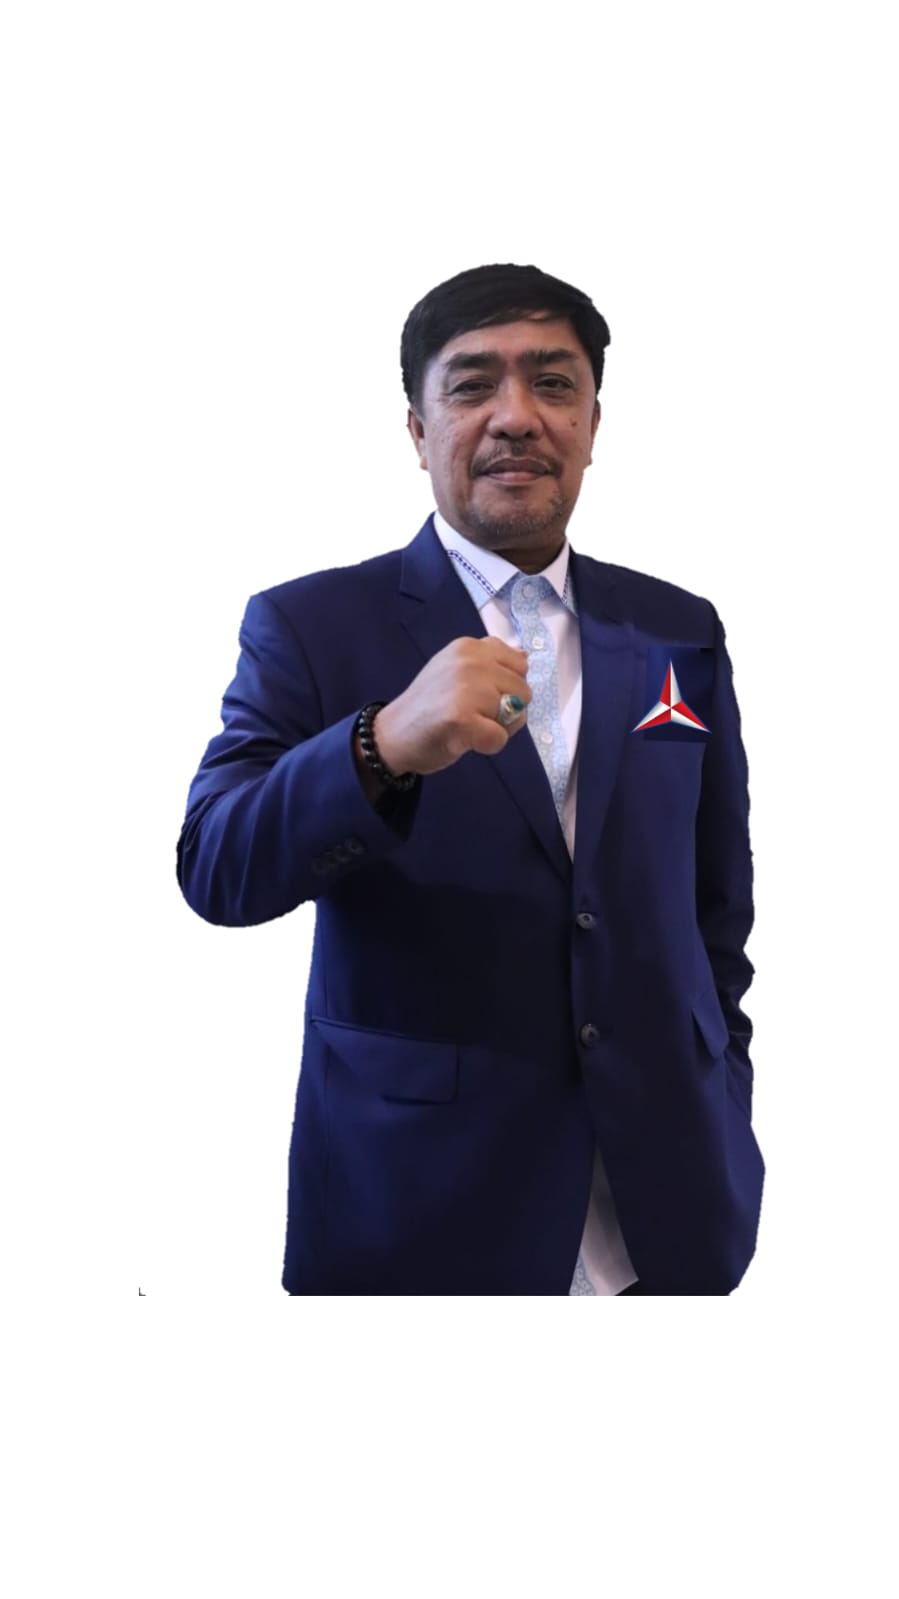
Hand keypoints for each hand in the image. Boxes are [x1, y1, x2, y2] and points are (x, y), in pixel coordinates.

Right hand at [373, 636, 532, 776]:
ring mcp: (466, 689)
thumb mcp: (456, 670)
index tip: (482, 696)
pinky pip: (499, 737)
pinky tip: (466, 740)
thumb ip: (490, 662)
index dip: (508, 687)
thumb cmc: (428, 705)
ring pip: (516, 714)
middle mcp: (469, 661)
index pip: (520, 665)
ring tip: (469, 727)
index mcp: (469, 647)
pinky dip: (488, 746)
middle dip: (507, 709)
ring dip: (498, 728)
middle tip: (475, 716)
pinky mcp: (462, 718)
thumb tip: (525, 656)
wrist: (392, 734)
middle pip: (523, 691)